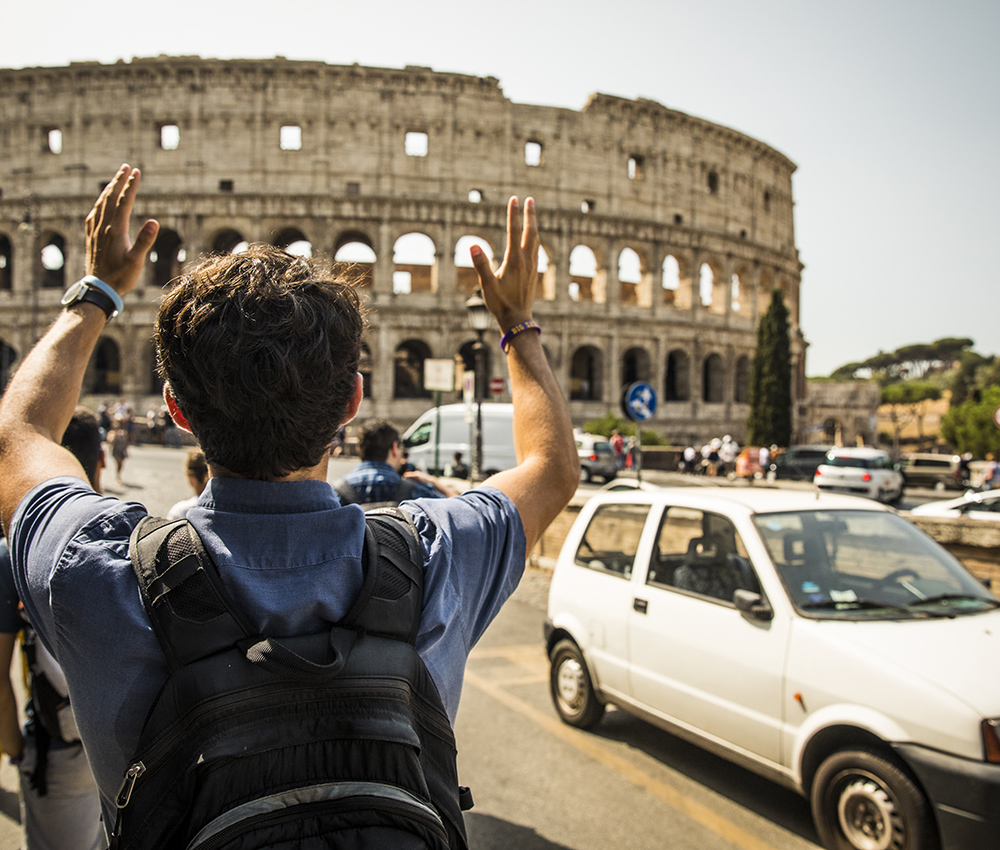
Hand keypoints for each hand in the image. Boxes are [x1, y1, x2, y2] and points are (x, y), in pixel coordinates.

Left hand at [85, 164, 158, 294]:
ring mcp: (95, 232)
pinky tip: (99, 204)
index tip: (136, 172)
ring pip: (101, 204)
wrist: (99, 289)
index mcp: (116, 230)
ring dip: (108, 190)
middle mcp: (103, 227)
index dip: (131, 186)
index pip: (124, 201)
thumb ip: (144, 240)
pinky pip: (94, 215)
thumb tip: (154, 221)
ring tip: (115, 180)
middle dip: (118, 181)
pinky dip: (99, 204)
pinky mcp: (91, 238)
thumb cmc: (120, 277)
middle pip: (110, 198)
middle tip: (126, 168)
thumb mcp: (136, 261)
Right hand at [470, 197, 537, 331]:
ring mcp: (532, 266)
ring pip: (536, 240)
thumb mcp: (487, 285)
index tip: (513, 198)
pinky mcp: (534, 272)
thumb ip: (481, 265)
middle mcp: (527, 261)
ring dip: (534, 224)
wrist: (518, 320)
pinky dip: (535, 238)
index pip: (514, 231)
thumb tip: (473, 246)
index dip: (513, 214)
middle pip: (531, 232)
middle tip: (529, 199)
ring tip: (532, 213)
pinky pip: (536, 249)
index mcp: (515, 260)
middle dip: (530, 214)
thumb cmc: (501, 304)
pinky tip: (533, 238)